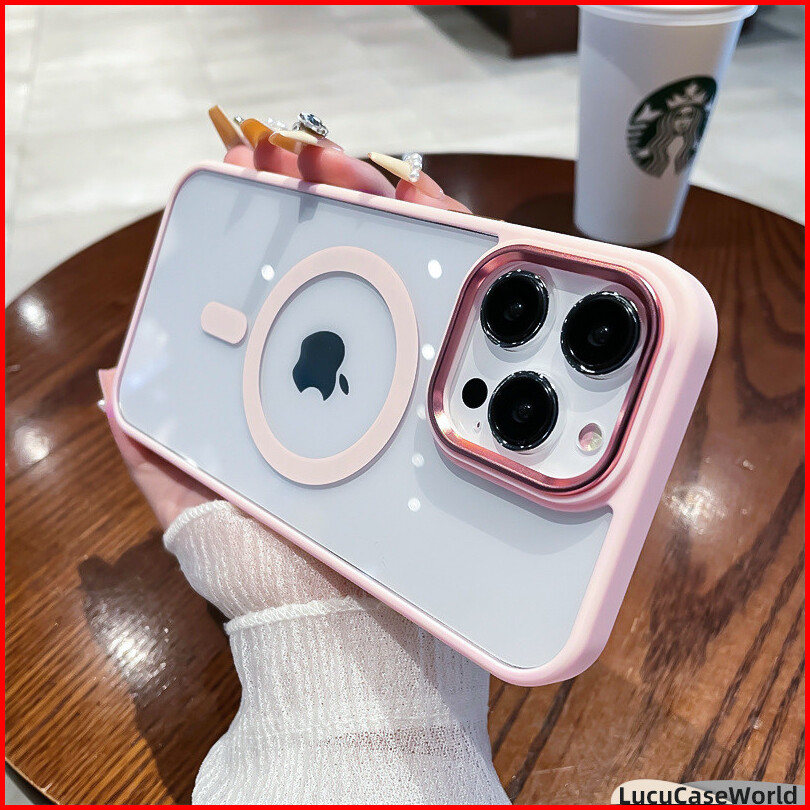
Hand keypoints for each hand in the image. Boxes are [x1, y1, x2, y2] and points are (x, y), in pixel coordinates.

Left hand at [101, 108, 471, 530]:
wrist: (353, 633)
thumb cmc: (272, 571)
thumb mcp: (196, 506)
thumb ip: (155, 450)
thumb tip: (115, 380)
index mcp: (288, 386)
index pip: (280, 282)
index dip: (267, 218)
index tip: (256, 168)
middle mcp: (347, 376)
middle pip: (348, 265)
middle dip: (335, 194)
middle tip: (316, 157)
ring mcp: (402, 385)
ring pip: (407, 278)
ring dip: (394, 212)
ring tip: (371, 173)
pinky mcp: (450, 404)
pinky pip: (458, 324)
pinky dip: (455, 268)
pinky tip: (442, 226)